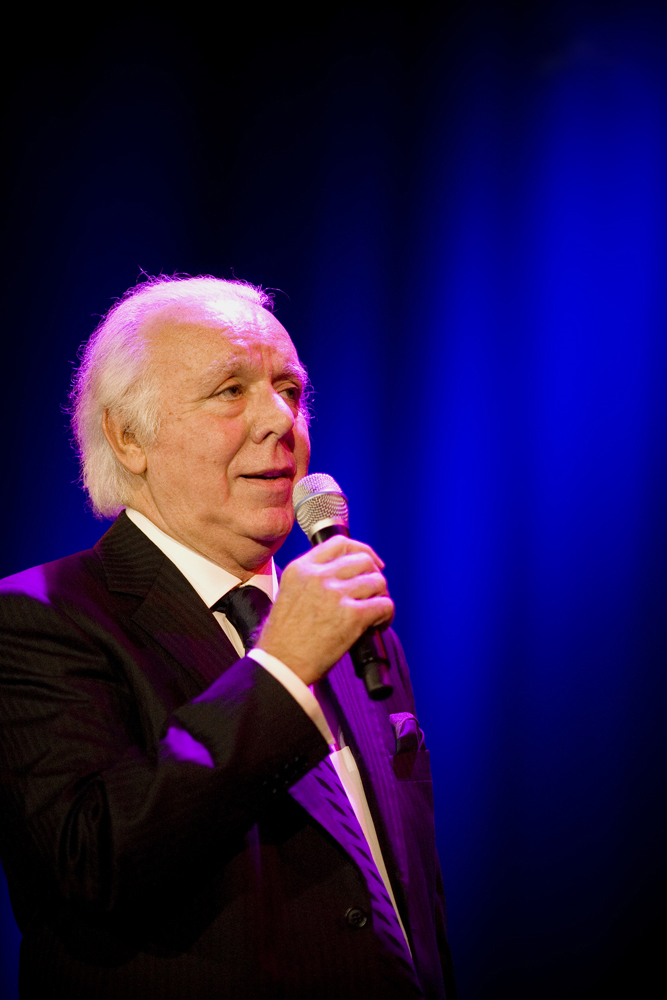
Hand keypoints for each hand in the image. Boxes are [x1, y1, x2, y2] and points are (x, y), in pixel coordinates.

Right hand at [256, 536, 393, 684]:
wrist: (281, 664)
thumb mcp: (288, 594)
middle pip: (363, 561)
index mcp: (301, 568)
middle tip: (372, 594)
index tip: (371, 563)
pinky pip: (384, 604)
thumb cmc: (284, 638)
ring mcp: (336, 594)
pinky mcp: (352, 616)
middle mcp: (319, 576)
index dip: (362, 551)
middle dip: (373, 576)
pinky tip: (377, 625)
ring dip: (380, 596)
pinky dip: (387, 615)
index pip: (341, 544)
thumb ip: (311, 579)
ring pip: (377, 581)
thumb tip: (343, 576)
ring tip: (374, 612)